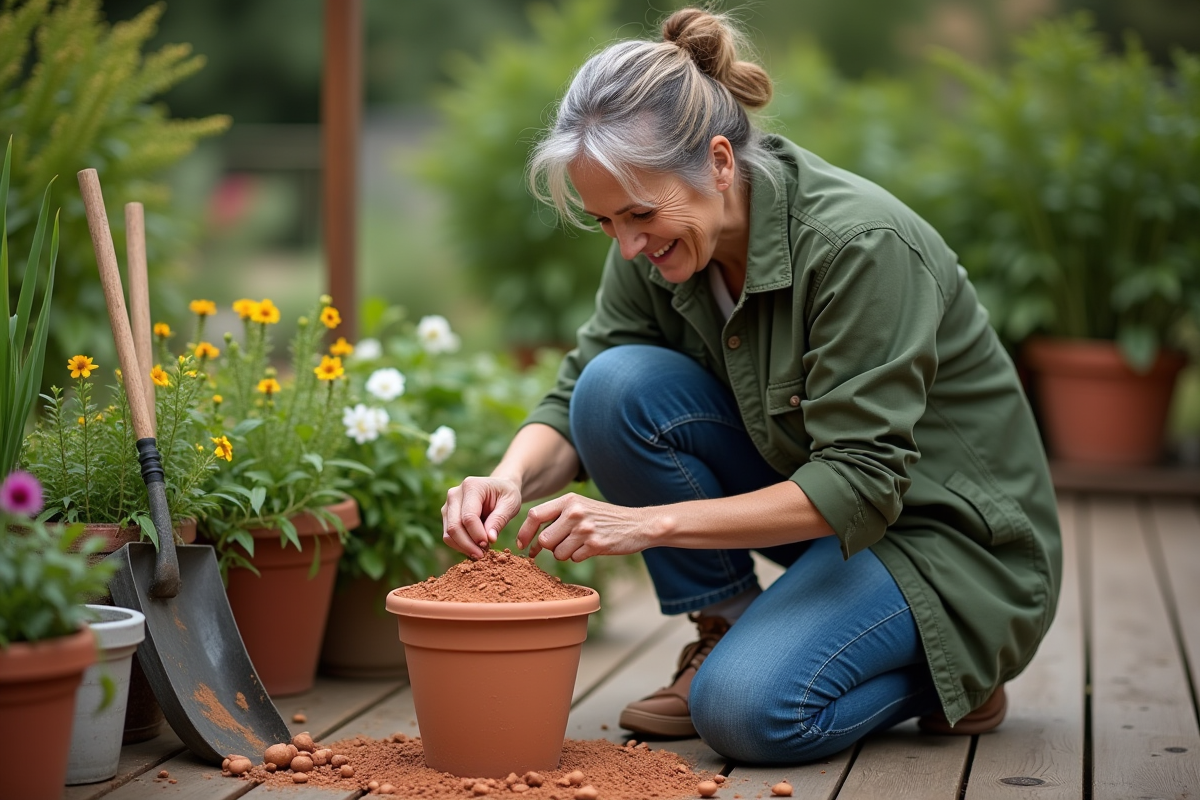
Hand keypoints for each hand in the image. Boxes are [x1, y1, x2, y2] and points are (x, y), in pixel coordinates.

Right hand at [441, 476, 523, 558]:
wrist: (498, 488)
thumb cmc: (506, 494)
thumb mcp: (510, 504)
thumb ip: (499, 520)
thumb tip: (489, 539)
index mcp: (471, 486)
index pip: (469, 517)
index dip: (477, 535)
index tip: (488, 546)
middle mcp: (454, 494)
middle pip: (454, 526)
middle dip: (468, 545)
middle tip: (483, 555)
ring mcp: (448, 505)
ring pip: (448, 534)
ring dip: (463, 547)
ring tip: (480, 553)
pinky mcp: (447, 515)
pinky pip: (448, 536)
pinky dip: (459, 546)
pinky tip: (474, 549)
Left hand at [516, 493, 653, 561]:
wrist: (637, 524)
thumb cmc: (604, 517)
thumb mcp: (580, 507)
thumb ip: (557, 517)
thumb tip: (531, 539)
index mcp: (569, 500)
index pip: (534, 515)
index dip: (524, 532)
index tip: (522, 544)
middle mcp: (575, 512)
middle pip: (544, 539)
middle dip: (550, 547)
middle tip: (562, 543)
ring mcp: (585, 529)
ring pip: (557, 552)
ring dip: (565, 553)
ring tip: (580, 544)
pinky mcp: (595, 545)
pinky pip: (573, 558)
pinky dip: (579, 557)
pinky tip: (591, 548)